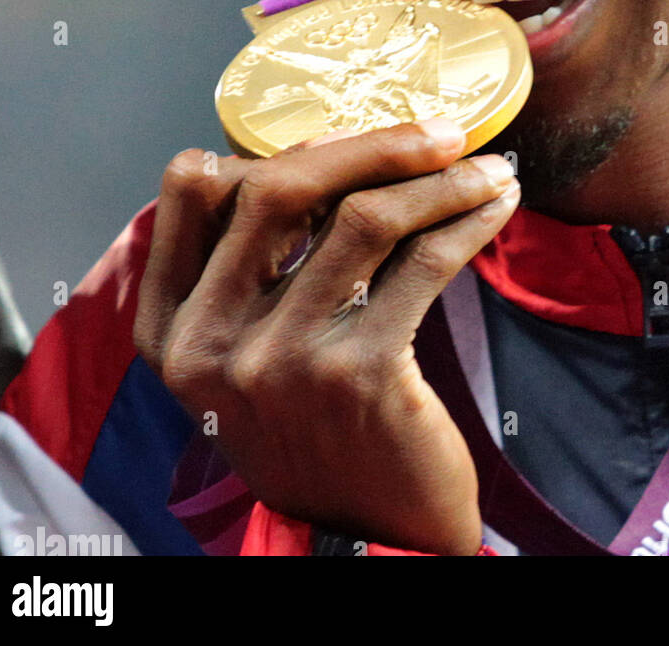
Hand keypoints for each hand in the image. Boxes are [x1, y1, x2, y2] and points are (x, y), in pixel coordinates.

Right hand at [133, 118, 519, 554]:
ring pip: (364, 216)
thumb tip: (327, 152)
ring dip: (440, 179)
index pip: (191, 191)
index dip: (270, 147)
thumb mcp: (247, 356)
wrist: (365, 537)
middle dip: (372, 141)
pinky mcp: (360, 375)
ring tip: (485, 168)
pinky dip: (469, 220)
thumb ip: (255, 270)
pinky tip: (497, 206)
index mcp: (170, 327)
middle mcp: (210, 342)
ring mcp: (282, 359)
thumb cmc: (315, 427)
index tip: (344, 134)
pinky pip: (424, 262)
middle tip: (440, 130)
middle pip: (282, 186)